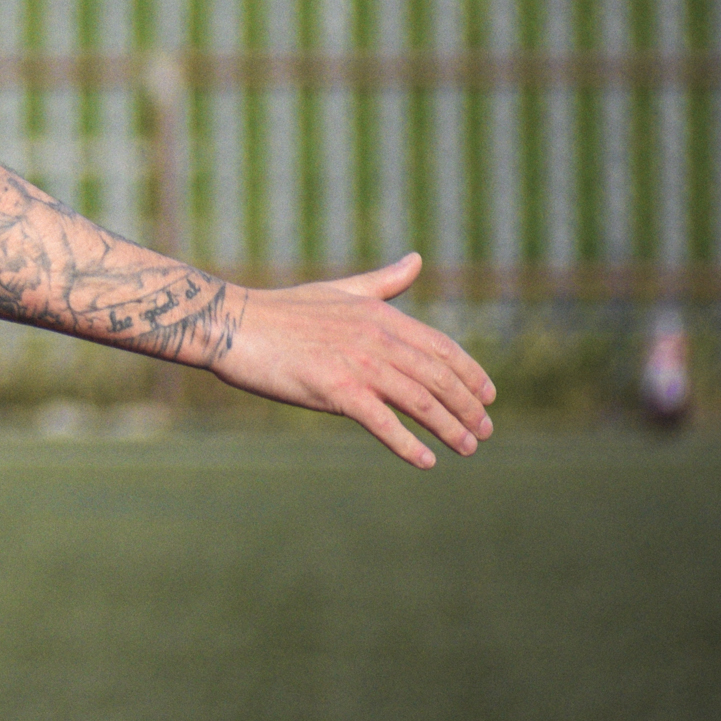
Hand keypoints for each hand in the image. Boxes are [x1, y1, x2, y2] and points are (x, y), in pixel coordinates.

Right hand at [208, 253, 496, 467]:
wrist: (232, 324)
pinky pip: (382, 422)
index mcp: (381, 315)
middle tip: (484, 430)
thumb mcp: (340, 289)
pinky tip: (425, 461)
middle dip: (468, 407)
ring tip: (467, 448)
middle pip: (439, 378)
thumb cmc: (282, 309)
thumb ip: (383, 282)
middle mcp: (377, 339)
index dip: (471, 373)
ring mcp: (357, 364)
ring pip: (420, 401)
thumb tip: (417, 260)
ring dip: (449, 428)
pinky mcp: (335, 390)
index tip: (488, 396)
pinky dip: (407, 444)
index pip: (442, 347)